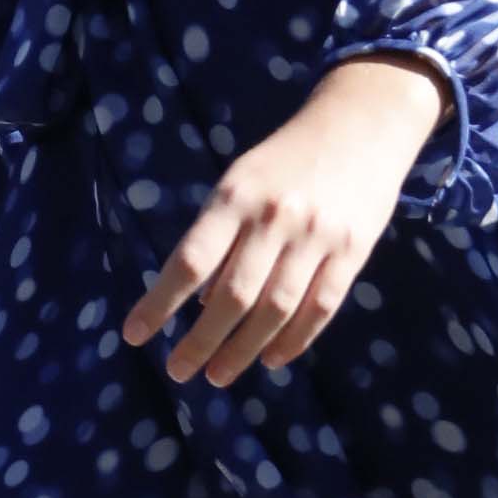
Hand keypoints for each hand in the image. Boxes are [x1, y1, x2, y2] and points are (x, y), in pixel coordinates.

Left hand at [122, 55, 450, 387]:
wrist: (362, 122)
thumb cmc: (286, 160)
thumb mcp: (241, 182)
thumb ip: (220, 237)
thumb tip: (201, 303)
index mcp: (236, 196)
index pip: (189, 261)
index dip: (159, 303)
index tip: (134, 335)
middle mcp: (275, 217)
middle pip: (232, 297)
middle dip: (200, 341)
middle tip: (177, 371)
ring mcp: (317, 236)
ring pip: (275, 310)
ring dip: (243, 350)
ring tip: (217, 375)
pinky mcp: (353, 251)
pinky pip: (320, 308)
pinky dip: (294, 340)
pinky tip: (271, 359)